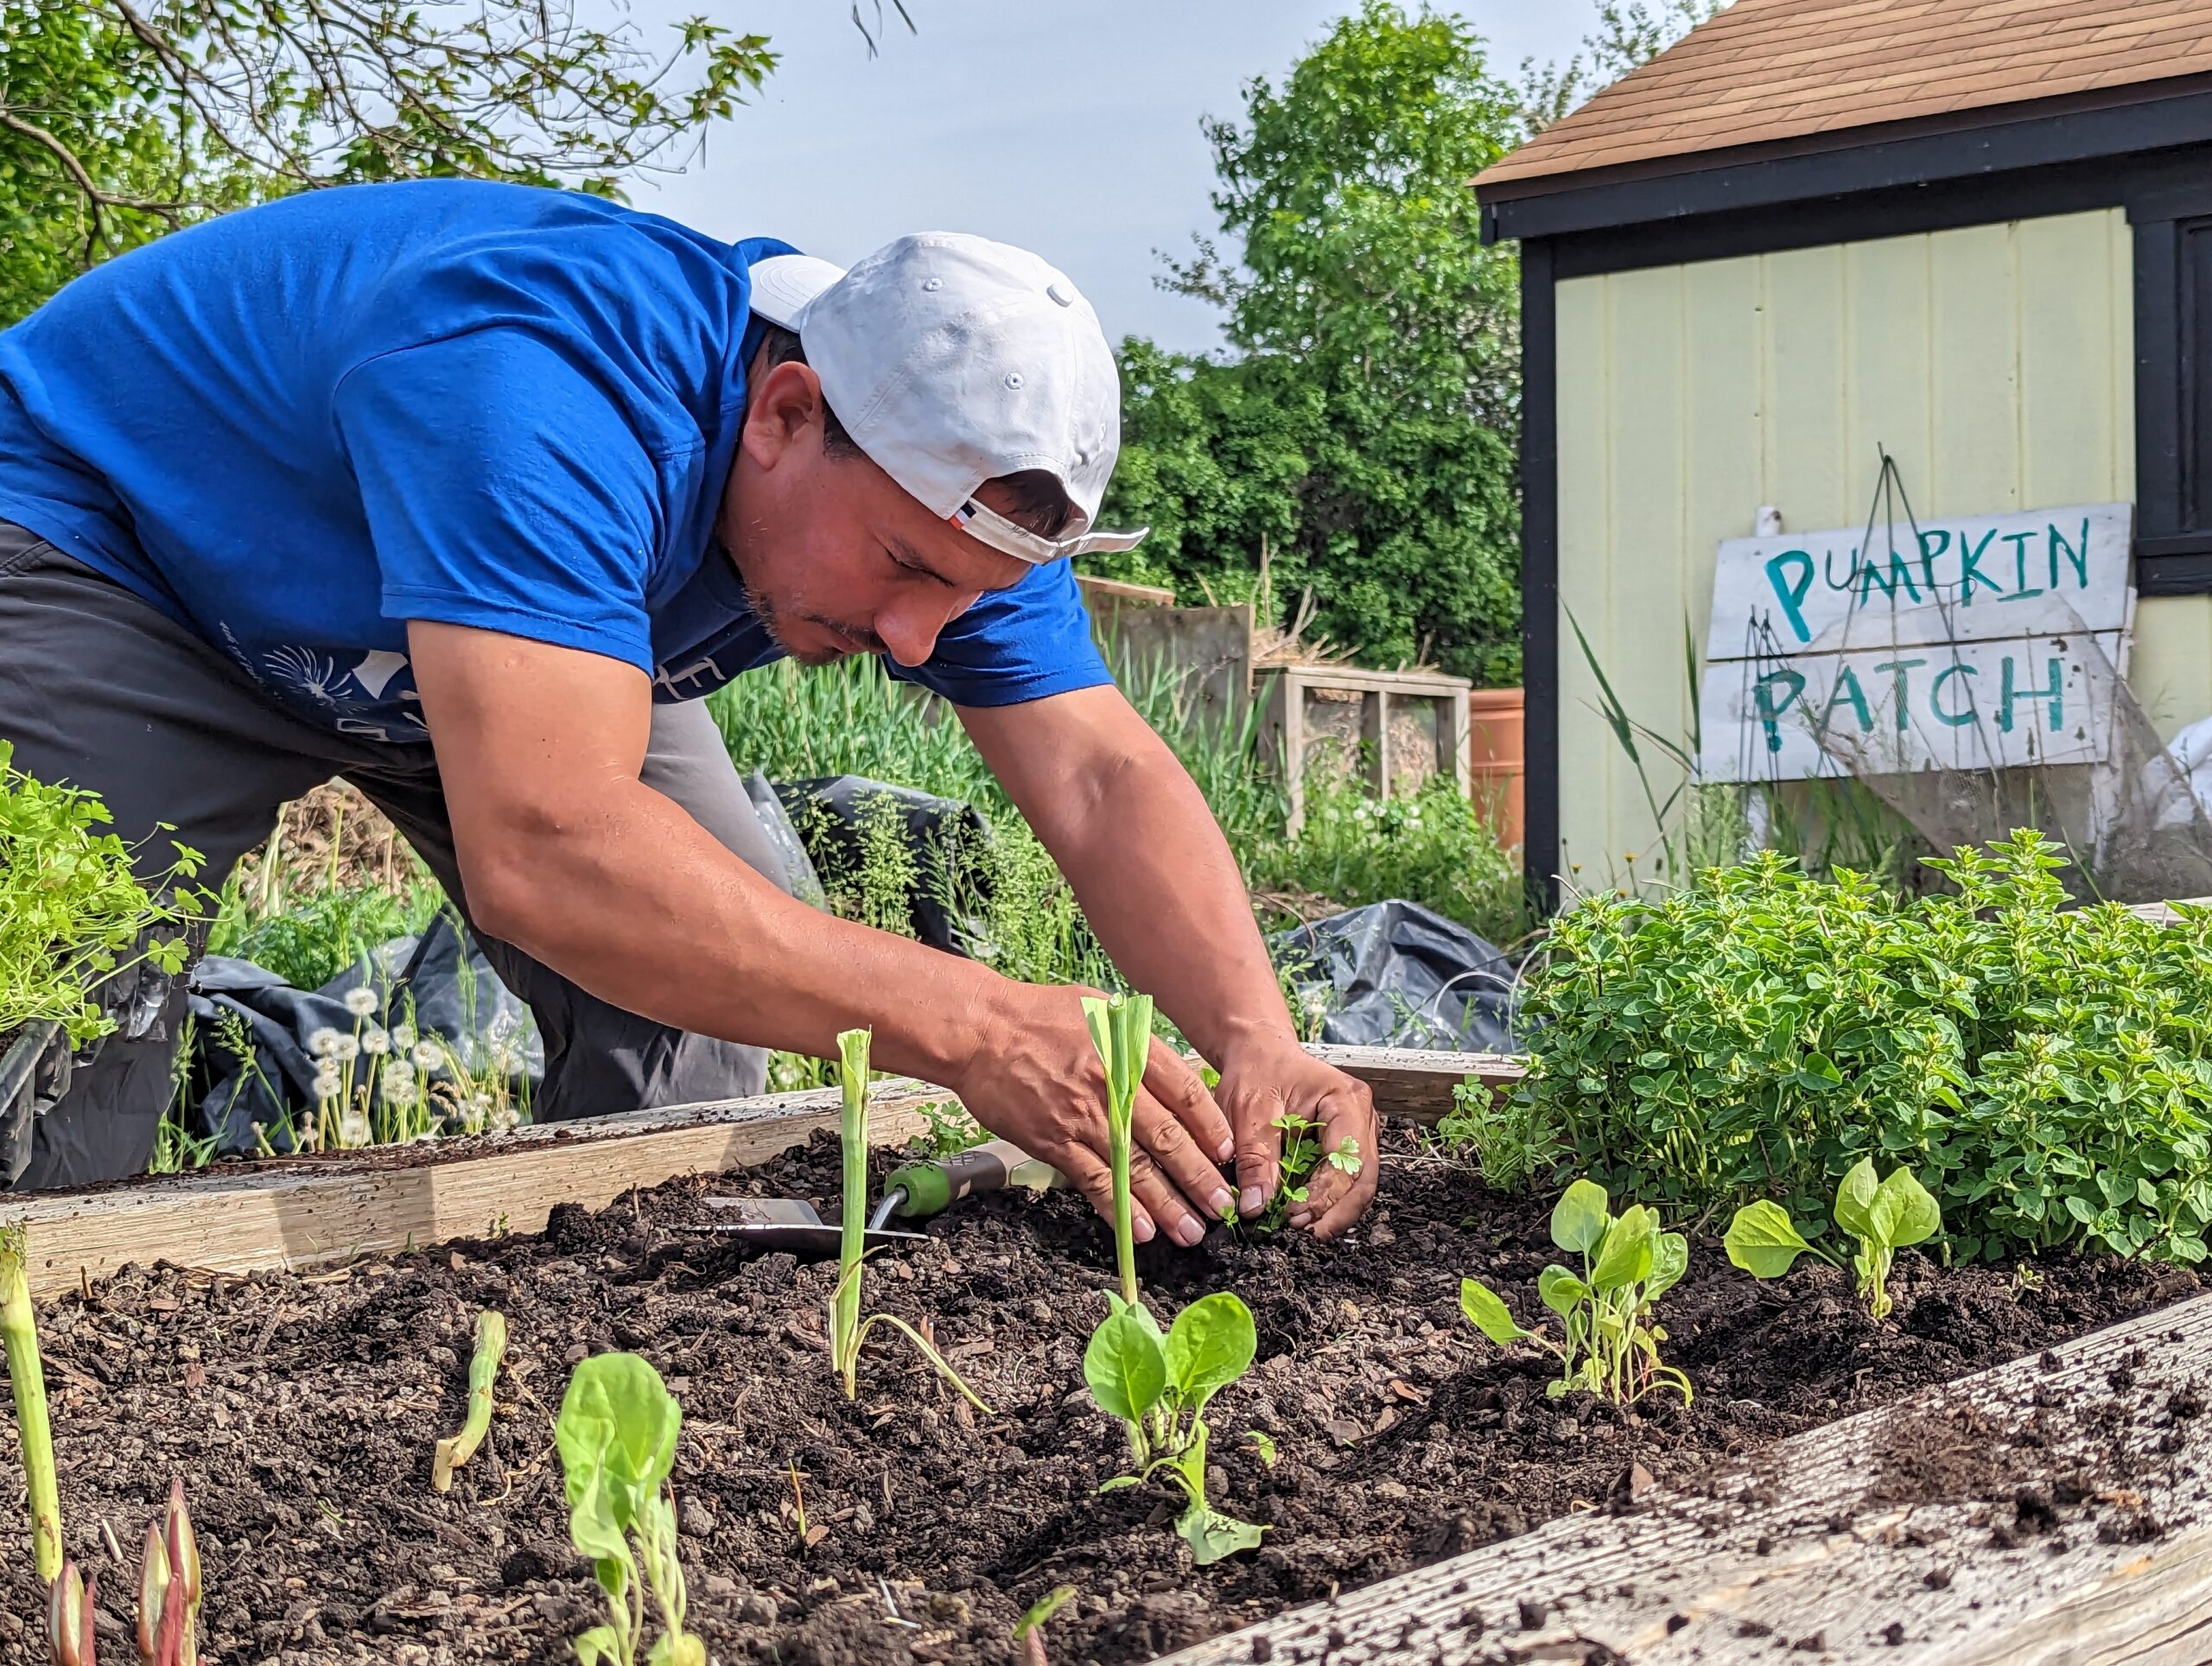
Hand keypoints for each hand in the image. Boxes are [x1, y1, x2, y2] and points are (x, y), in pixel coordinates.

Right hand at [950, 980, 1238, 1246]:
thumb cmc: (1041, 1015)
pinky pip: (1093, 1181)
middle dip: (1200, 1177)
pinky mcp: (1053, 1141)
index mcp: (1130, 1049)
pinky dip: (1120, 1209)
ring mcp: (1082, 1117)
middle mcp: (1112, 1085)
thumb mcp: (1102, 1009)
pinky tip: (1142, 1231)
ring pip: (1135, 1168)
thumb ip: (1139, 1042)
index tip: (1229, 1154)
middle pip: (1167, 1138)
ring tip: (1192, 1230)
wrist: (981, 1031)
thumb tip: (1173, 1074)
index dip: (1212, 1128)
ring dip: (1168, 1204)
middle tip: (1223, 1207)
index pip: (1186, 1094)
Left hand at [1215, 1037, 1378, 1240]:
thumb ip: (1255, 1156)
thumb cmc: (1256, 1070)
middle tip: (1304, 1235)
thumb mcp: (1248, 1109)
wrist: (1258, 1053)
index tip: (1295, 1217)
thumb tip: (1257, 1206)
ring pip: (1357, 1186)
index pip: (1347, 1158)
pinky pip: (1342, 1182)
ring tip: (1300, 1230)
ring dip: (1332, 1212)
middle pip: (1362, 1178)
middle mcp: (1361, 1118)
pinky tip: (1303, 1217)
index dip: (1325, 1195)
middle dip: (1336, 1212)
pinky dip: (1325, 1203)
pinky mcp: (1343, 1148)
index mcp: (1346, 1100)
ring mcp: (1357, 1134)